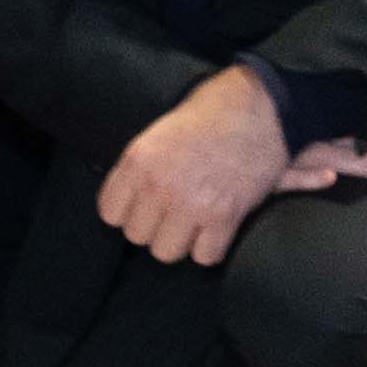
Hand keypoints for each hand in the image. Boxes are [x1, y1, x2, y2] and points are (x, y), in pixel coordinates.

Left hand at [102, 60, 294, 266]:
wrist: (257, 110)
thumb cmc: (207, 117)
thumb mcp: (157, 134)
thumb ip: (140, 169)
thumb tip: (129, 203)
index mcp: (137, 161)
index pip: (110, 213)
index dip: (128, 214)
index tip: (143, 208)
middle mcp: (158, 185)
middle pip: (138, 236)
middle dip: (155, 228)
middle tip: (173, 214)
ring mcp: (190, 203)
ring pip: (166, 252)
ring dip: (181, 242)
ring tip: (194, 223)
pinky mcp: (224, 216)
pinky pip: (205, 256)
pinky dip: (212, 248)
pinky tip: (216, 230)